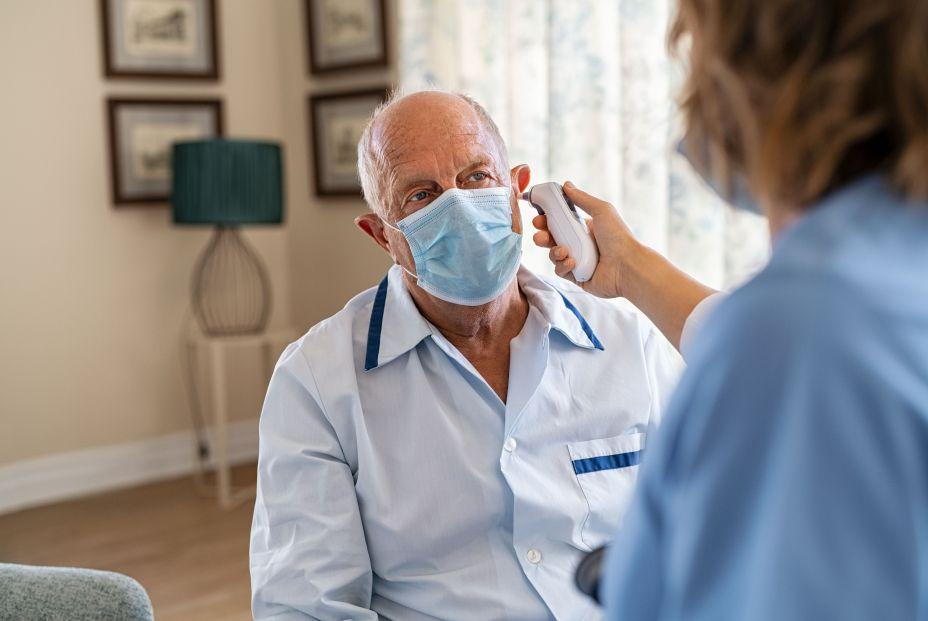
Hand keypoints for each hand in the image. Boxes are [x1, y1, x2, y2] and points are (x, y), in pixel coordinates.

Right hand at [531, 181, 640, 298]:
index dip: (547, 220)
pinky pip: (560, 271)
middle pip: (552, 239)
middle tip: (539, 235)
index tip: (538, 218)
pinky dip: (563, 266)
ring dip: (554, 252)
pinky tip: (572, 262)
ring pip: (554, 255)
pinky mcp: (577, 277)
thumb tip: (566, 185)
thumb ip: (581, 198)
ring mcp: (578, 261)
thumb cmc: (618, 237)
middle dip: (542, 236)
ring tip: (563, 251)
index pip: (559, 223)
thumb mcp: (601, 211)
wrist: (627, 266)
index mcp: (584, 228)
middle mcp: (580, 245)